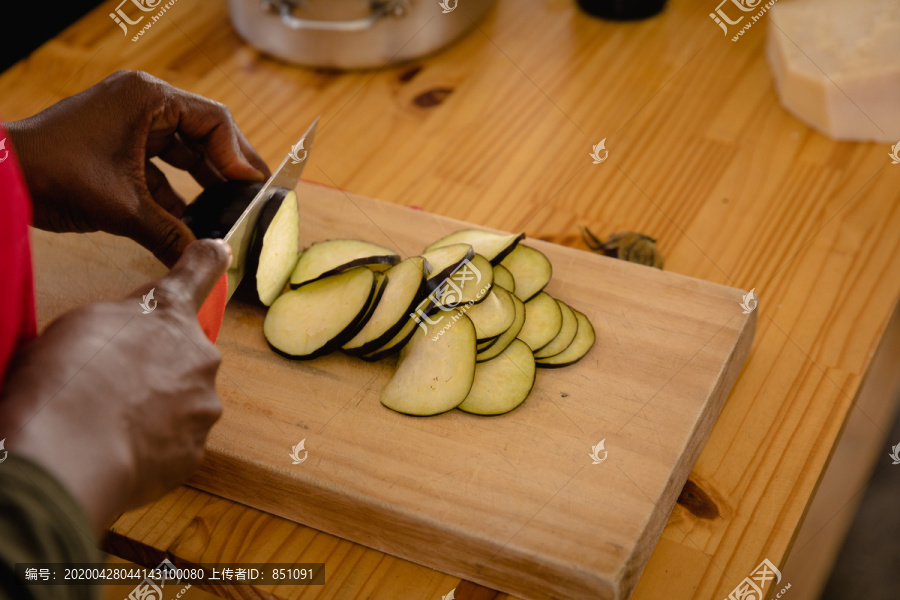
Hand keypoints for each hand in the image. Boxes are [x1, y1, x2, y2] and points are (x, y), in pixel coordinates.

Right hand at [0, 239, 230, 535]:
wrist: (68, 454)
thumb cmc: (65, 380)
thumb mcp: (82, 324)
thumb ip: (121, 320)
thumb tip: (128, 333)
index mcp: (169, 314)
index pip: (196, 275)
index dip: (207, 260)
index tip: (217, 251)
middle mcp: (199, 357)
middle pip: (182, 355)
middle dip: (153, 366)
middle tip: (106, 384)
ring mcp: (201, 407)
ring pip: (180, 402)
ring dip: (153, 409)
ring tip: (104, 423)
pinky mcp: (194, 453)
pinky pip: (172, 444)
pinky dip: (149, 446)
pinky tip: (114, 449)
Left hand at [4, 70, 269, 266]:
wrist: (3, 177)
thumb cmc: (57, 172)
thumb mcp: (124, 207)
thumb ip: (172, 233)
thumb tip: (207, 258)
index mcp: (149, 99)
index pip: (215, 121)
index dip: (239, 156)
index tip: (255, 187)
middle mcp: (143, 105)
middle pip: (204, 135)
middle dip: (228, 169)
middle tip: (254, 197)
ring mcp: (129, 126)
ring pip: (184, 154)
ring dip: (204, 183)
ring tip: (229, 211)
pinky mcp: (117, 149)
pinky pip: (160, 170)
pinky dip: (176, 195)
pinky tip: (192, 221)